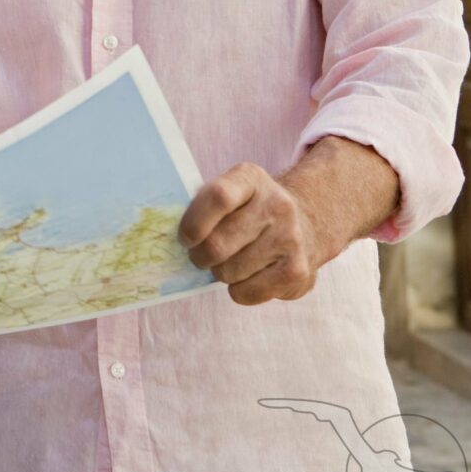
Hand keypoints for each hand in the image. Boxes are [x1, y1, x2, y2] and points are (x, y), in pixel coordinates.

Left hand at [179, 163, 325, 304]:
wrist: (307, 223)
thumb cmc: (249, 211)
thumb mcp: (231, 192)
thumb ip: (203, 206)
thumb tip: (162, 233)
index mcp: (250, 179)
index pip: (218, 197)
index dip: (193, 223)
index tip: (185, 238)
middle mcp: (276, 205)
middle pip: (218, 244)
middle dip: (199, 257)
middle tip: (200, 256)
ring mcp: (290, 238)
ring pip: (229, 271)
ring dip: (220, 273)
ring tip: (230, 262)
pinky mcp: (298, 271)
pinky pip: (247, 292)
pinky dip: (238, 291)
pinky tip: (248, 276)